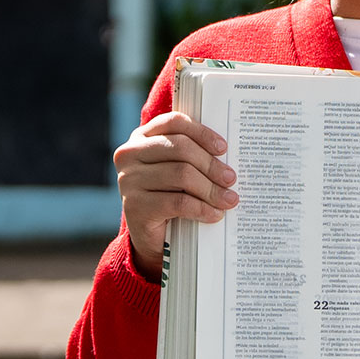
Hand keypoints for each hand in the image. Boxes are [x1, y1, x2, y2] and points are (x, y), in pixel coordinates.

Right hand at [115, 112, 237, 279]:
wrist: (152, 236)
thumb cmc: (170, 194)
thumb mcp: (178, 169)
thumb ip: (193, 155)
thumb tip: (227, 155)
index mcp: (142, 137)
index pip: (174, 122)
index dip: (202, 133)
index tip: (223, 148)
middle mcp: (129, 154)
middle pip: (180, 148)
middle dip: (210, 165)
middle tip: (231, 179)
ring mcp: (128, 180)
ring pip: (180, 175)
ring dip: (210, 189)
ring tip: (228, 199)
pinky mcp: (134, 206)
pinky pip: (177, 202)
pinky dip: (201, 208)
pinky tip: (214, 214)